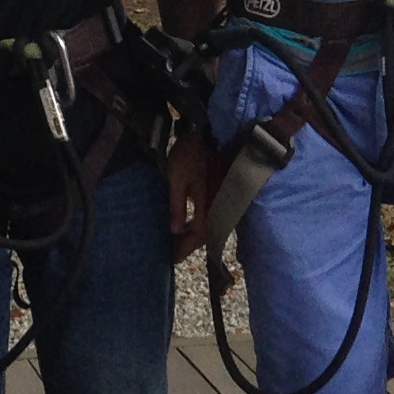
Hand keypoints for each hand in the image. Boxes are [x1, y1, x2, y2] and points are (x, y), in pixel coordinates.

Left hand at [163, 125, 215, 259]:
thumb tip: (175, 231)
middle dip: (189, 245)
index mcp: (207, 206)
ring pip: (208, 225)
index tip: (173, 259)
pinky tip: (187, 224)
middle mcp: (217, 206)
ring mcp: (220, 200)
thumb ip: (177, 206)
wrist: (208, 134)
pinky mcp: (219, 193)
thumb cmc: (190, 155)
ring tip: (178, 241)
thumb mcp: (177, 180)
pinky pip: (210, 215)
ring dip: (194, 235)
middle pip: (205, 234)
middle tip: (173, 253)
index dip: (186, 249)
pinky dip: (198, 224)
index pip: (198, 235)